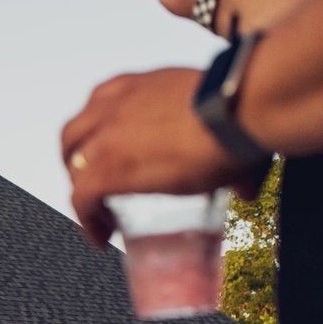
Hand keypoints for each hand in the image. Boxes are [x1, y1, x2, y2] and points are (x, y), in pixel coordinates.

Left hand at [62, 67, 256, 242]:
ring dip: (82, 191)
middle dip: (78, 161)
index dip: (100, 132)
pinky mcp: (106, 168)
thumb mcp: (221, 122)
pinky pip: (81, 200)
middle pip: (75, 135)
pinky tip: (101, 237)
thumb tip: (248, 187)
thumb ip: (229, 154)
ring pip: (74, 167)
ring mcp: (104, 137)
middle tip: (95, 185)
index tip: (110, 152)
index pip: (100, 105)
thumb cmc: (239, 111)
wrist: (235, 110)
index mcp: (136, 86)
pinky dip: (87, 221)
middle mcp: (112, 105)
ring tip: (98, 215)